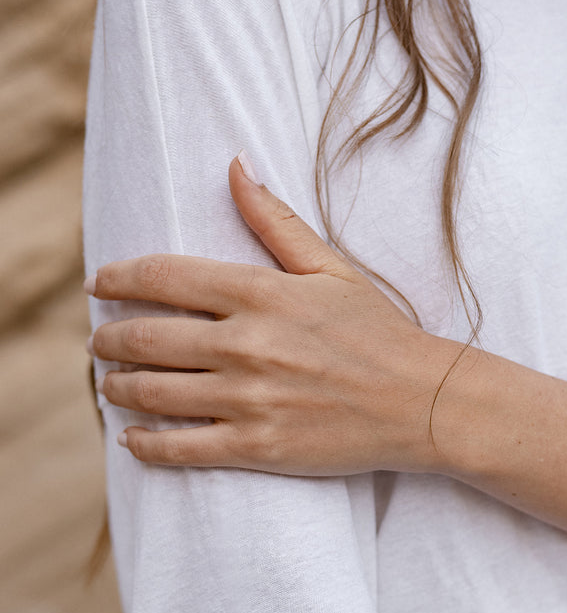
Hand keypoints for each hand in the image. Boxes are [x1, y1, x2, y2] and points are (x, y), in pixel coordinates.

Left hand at [88, 153, 458, 474]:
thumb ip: (274, 220)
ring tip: (110, 384)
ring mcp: (249, 399)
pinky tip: (132, 437)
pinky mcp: (257, 446)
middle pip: (146, 338)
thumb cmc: (378, 331)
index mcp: (260, 293)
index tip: (100, 285)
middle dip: (110, 339)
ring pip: (153, 392)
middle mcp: (246, 344)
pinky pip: (181, 447)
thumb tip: (233, 165)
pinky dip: (146, 443)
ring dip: (118, 387)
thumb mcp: (331, 267)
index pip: (163, 276)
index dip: (119, 278)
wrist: (422, 402)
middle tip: (99, 342)